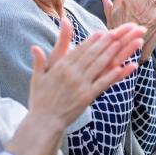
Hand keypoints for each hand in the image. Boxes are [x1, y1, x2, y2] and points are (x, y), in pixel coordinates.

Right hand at [27, 19, 145, 126]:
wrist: (43, 122)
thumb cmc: (40, 100)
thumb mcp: (37, 77)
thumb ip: (39, 61)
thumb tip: (34, 47)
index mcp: (60, 67)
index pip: (79, 50)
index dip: (91, 41)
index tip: (101, 32)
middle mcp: (72, 74)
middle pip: (91, 55)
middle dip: (104, 43)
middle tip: (116, 33)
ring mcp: (80, 85)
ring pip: (98, 66)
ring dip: (110, 54)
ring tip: (120, 44)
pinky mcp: (86, 97)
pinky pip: (101, 84)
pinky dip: (112, 76)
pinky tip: (121, 68)